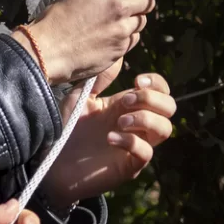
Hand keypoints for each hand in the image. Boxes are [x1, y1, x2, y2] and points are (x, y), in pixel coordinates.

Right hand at [19, 0, 154, 82]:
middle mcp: (119, 3)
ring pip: (142, 21)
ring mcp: (122, 27)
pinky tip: (109, 39)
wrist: (47, 48)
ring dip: (132, 23)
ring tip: (113, 26)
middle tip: (131, 10)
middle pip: (148, 1)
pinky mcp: (121, 47)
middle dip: (142, 5)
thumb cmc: (57, 18)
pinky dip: (126, 39)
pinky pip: (133, 39)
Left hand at [43, 67, 176, 204]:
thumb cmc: (66, 130)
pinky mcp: (129, 166)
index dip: (157, 83)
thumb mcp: (80, 97)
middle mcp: (137, 125)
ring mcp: (135, 146)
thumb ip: (99, 79)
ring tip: (119, 121)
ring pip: (166, 129)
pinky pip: (146, 153)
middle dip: (152, 99)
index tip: (137, 81)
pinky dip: (131, 142)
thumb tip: (117, 56)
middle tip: (126, 101)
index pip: (161, 91)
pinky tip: (110, 138)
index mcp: (128, 106)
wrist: (52, 163)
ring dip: (146, 119)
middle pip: (170, 107)